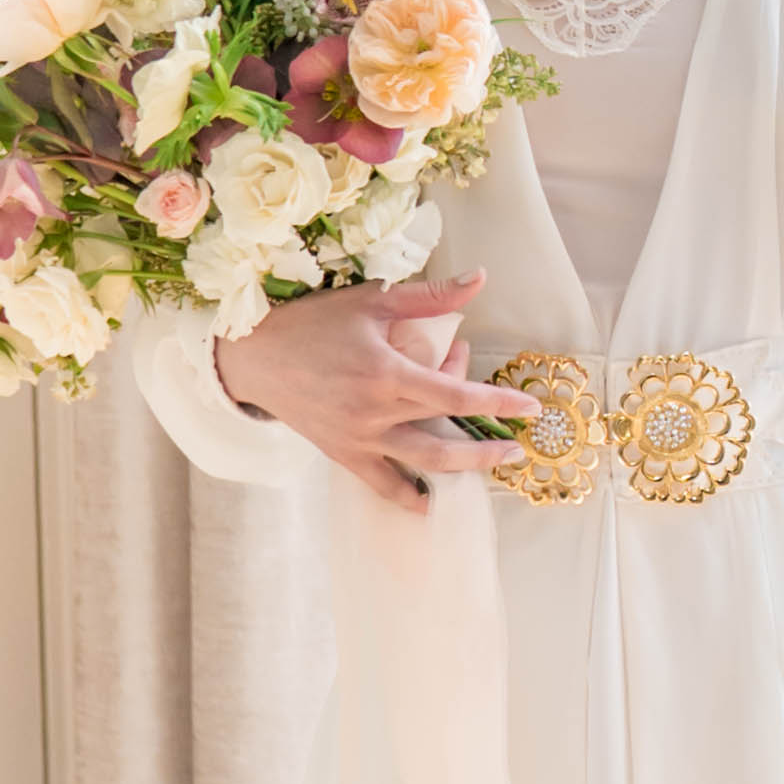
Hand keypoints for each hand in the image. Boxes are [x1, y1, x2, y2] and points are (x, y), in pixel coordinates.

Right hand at [211, 273, 538, 512]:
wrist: (253, 356)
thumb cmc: (313, 323)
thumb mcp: (371, 300)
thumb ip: (429, 297)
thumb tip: (480, 279)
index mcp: (386, 372)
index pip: (456, 395)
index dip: (498, 403)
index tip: (530, 408)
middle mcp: (375, 412)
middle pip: (446, 432)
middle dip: (487, 437)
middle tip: (517, 440)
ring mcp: (358, 439)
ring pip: (422, 464)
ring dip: (463, 468)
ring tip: (491, 464)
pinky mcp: (341, 454)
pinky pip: (382, 484)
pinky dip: (408, 497)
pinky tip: (431, 504)